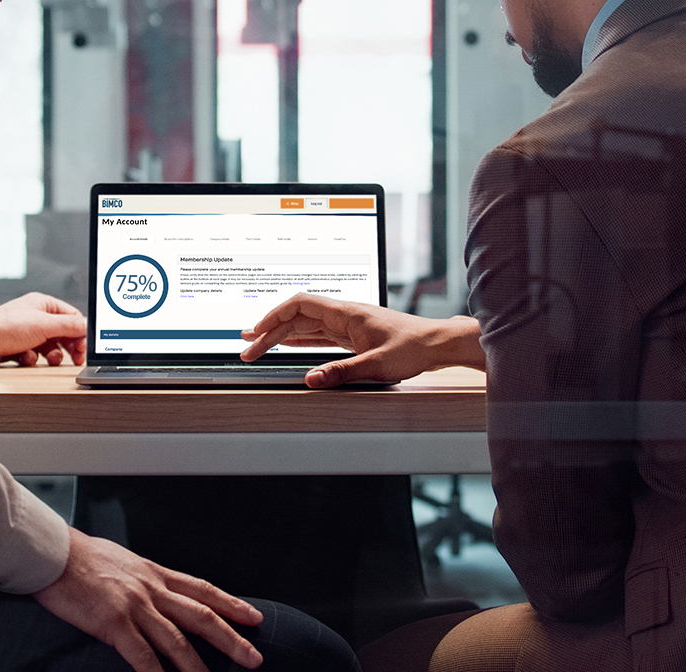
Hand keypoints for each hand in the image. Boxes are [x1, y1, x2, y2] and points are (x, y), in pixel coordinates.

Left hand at [0, 292, 86, 367]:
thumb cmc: (4, 327)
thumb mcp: (44, 325)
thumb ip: (69, 326)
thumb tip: (87, 327)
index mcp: (44, 305)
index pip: (72, 318)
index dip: (80, 333)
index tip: (83, 347)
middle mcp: (36, 317)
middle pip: (63, 334)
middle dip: (68, 347)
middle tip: (75, 359)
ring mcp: (27, 332)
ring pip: (50, 346)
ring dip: (51, 355)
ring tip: (50, 359)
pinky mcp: (18, 346)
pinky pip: (35, 355)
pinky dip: (32, 358)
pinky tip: (25, 357)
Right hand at [33, 528, 262, 671]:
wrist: (54, 553)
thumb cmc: (83, 557)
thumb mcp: (125, 562)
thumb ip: (143, 579)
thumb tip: (155, 589)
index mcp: (156, 574)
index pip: (204, 590)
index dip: (232, 605)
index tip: (253, 617)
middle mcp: (152, 589)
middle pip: (202, 616)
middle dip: (231, 639)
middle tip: (253, 657)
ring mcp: (135, 606)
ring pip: (177, 640)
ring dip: (197, 665)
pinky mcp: (113, 623)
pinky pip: (140, 654)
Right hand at [240, 293, 483, 387]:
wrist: (438, 344)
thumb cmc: (414, 348)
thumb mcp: (376, 365)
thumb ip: (342, 372)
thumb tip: (310, 379)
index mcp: (347, 312)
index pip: (300, 305)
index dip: (273, 316)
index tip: (255, 332)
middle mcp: (345, 315)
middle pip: (298, 317)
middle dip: (270, 331)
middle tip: (247, 349)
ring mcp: (349, 325)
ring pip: (307, 325)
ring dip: (282, 335)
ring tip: (256, 344)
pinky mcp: (354, 336)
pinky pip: (320, 335)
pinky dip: (300, 340)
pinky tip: (288, 345)